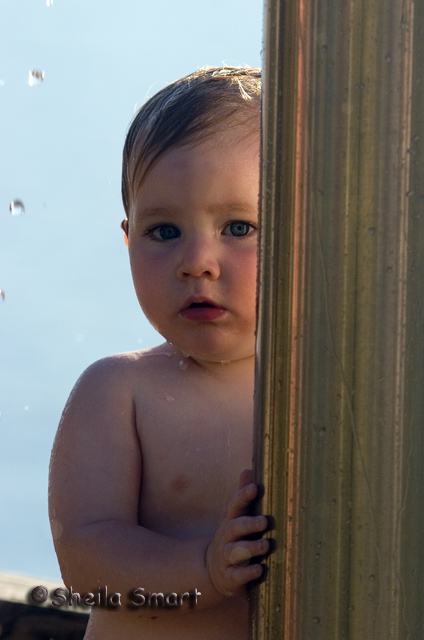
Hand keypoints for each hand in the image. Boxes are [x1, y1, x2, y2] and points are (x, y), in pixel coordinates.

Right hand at [205, 470, 270, 597]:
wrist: (213, 571)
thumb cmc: (233, 538)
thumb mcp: (235, 518)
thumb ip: (242, 497)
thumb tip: (248, 470)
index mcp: (230, 521)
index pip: (234, 506)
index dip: (243, 496)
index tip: (254, 487)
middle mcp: (226, 538)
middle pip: (234, 528)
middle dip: (248, 524)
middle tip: (265, 522)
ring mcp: (226, 557)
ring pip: (235, 551)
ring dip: (250, 548)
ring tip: (266, 545)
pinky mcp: (230, 577)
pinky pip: (237, 575)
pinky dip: (248, 572)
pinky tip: (260, 569)